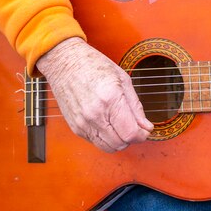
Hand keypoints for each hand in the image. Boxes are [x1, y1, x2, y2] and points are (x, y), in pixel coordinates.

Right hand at [35, 37, 152, 152]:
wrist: (64, 62)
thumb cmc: (92, 65)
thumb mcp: (122, 79)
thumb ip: (136, 106)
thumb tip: (146, 126)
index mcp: (110, 99)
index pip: (130, 133)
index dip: (142, 135)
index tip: (144, 130)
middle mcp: (95, 114)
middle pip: (120, 143)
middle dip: (131, 138)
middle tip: (134, 126)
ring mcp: (83, 123)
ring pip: (108, 147)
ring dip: (118, 141)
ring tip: (120, 125)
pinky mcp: (75, 127)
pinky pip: (95, 142)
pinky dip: (105, 138)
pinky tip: (107, 123)